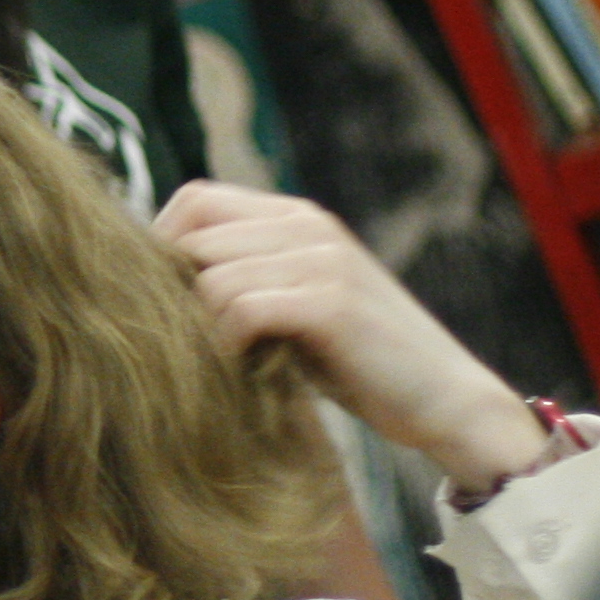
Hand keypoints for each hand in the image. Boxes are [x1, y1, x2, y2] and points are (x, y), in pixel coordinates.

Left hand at [156, 181, 545, 496]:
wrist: (446, 400)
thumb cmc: (358, 363)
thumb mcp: (294, 306)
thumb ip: (244, 280)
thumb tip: (152, 285)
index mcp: (296, 217)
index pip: (194, 199)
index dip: (160, 246)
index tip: (162, 304)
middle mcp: (308, 225)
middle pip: (190, 234)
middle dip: (171, 293)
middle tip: (185, 342)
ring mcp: (322, 259)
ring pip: (209, 276)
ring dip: (199, 327)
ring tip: (220, 362)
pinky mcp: (331, 302)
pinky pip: (240, 308)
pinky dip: (226, 344)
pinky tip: (242, 370)